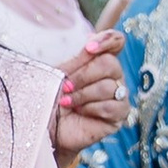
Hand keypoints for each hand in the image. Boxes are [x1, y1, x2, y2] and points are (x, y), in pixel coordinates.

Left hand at [53, 38, 127, 167]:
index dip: (107, 40)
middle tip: (65, 86)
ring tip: (66, 102)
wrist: (48, 127)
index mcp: (99, 60)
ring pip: (109, 87)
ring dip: (82, 95)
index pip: (116, 41)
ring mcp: (118, 94)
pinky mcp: (119, 114)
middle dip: (83, 75)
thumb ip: (77, 59)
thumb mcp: (60, 75)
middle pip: (110, 64)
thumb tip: (90, 40)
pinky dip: (91, 108)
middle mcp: (113, 75)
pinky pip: (111, 106)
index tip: (88, 48)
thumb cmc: (52, 99)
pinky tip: (79, 111)